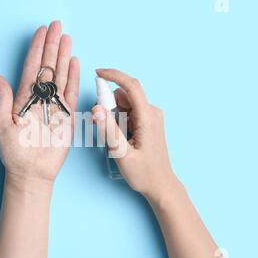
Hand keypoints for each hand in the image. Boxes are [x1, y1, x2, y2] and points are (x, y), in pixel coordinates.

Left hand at [0, 21, 79, 182]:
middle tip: (57, 26)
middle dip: (52, 45)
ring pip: (60, 76)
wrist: (31, 172)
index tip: (40, 32)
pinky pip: (71, 93)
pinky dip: (73, 77)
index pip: (31, 67)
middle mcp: (40, 98)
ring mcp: (55, 106)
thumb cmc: (13, 152)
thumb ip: (3, 100)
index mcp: (23, 98)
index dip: (36, 49)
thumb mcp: (1, 125)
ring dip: (63, 56)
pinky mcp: (67, 116)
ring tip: (67, 38)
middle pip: (47, 66)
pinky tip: (74, 62)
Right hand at [92, 69, 180, 203]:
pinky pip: (128, 114)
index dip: (113, 75)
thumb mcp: (122, 154)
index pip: (131, 86)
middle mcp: (151, 112)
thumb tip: (96, 109)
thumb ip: (108, 130)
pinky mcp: (148, 122)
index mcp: (147, 117)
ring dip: (113, 116)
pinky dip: (119, 122)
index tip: (97, 73)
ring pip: (124, 105)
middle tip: (101, 126)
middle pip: (124, 96)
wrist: (160, 185)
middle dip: (108, 106)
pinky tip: (120, 139)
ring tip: (113, 139)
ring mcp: (150, 117)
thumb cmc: (144, 173)